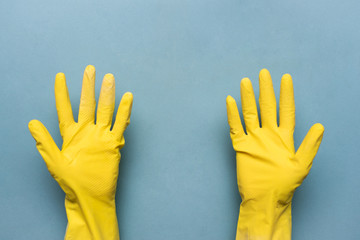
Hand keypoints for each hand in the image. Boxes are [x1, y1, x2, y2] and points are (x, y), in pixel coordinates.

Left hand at [29, 65, 132, 239]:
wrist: (89, 195)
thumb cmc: (70, 181)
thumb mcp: (54, 161)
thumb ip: (44, 142)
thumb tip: (31, 123)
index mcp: (70, 134)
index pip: (65, 109)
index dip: (62, 93)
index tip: (60, 76)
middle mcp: (86, 131)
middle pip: (87, 104)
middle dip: (88, 87)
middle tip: (90, 70)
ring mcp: (100, 136)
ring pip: (104, 111)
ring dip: (107, 95)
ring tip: (109, 78)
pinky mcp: (113, 143)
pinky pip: (120, 124)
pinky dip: (124, 112)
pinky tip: (128, 98)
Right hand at [226, 69, 323, 239]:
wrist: (265, 198)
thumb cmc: (285, 184)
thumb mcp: (302, 164)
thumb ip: (309, 144)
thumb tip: (320, 125)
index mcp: (284, 137)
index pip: (286, 111)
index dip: (286, 95)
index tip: (286, 78)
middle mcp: (268, 135)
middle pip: (267, 107)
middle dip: (266, 90)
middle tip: (264, 73)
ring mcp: (254, 139)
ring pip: (250, 114)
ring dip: (248, 98)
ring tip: (246, 82)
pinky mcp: (241, 147)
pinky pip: (235, 127)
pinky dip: (232, 115)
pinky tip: (230, 101)